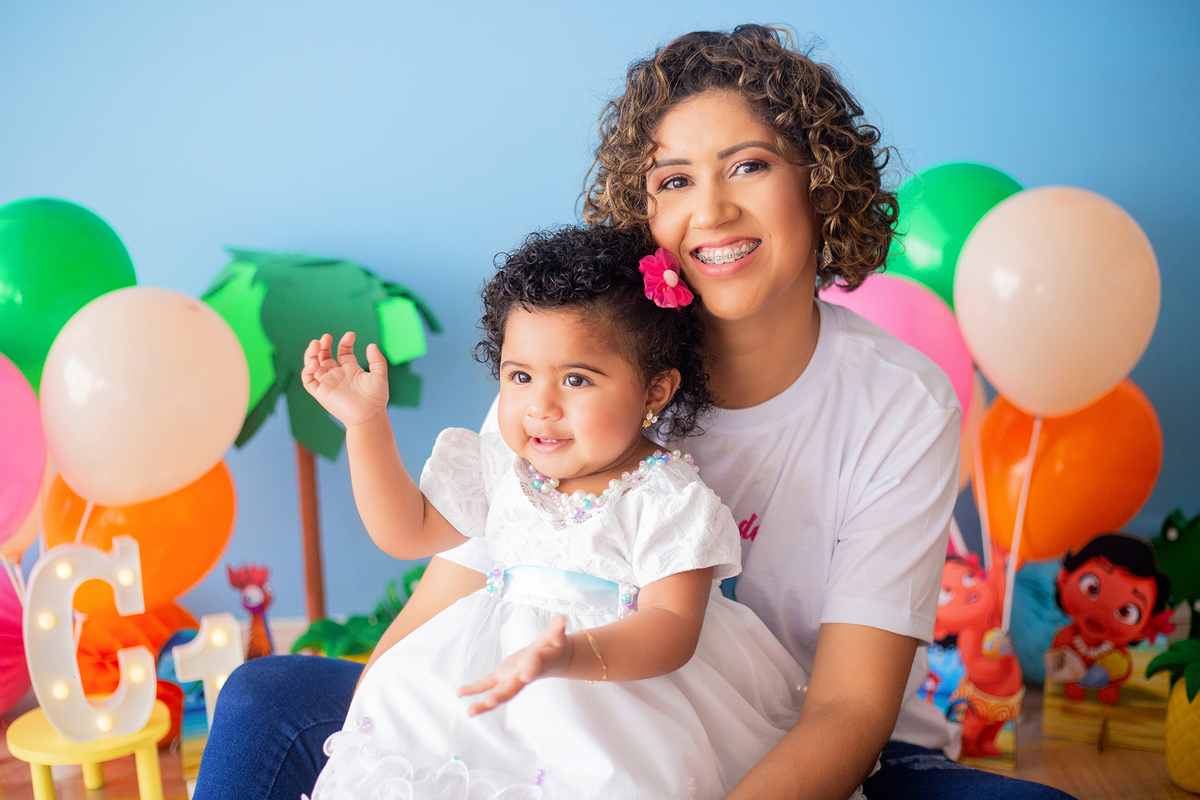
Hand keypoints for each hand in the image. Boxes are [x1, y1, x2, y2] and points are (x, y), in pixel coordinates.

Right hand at [301, 332, 388, 427]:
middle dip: (323, 345)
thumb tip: (371, 345)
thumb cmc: (376, 398)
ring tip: (316, 343)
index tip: (351, 335)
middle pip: (324, 356)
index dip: (345, 342)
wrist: (369, 414)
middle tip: (326, 337)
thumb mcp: (379, 375)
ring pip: (313, 365)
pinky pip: (308, 380)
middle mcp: (338, 375)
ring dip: (312, 353)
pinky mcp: (321, 392)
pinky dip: (307, 370)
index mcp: (351, 371)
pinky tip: (315, 362)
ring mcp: (328, 383)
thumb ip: (377, 360)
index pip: (343, 352)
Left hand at [457, 616, 571, 715]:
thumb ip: (557, 629)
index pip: (534, 667)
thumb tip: (562, 618)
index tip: (526, 675)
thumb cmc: (553, 646)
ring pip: (498, 693)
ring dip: (484, 703)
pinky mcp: (502, 677)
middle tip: (490, 701)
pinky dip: (474, 689)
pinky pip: (487, 684)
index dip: (530, 670)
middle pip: (513, 689)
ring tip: (470, 712)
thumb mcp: (556, 636)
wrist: (552, 659)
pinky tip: (460, 693)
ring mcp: (511, 679)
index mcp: (538, 665)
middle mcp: (523, 676)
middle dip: (501, 695)